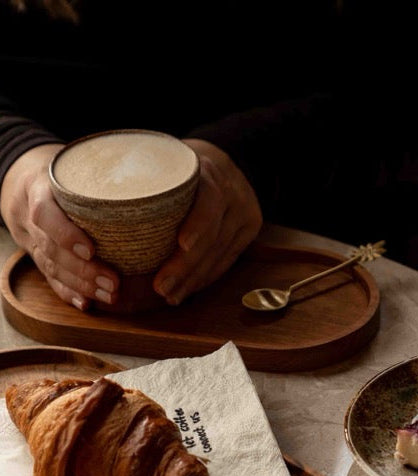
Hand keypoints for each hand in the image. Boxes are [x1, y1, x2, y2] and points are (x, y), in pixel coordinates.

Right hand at [0, 144, 118, 309]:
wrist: (28, 186)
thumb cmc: (67, 174)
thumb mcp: (77, 167)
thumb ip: (104, 178)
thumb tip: (157, 191)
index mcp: (39, 190)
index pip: (44, 214)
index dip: (65, 234)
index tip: (90, 250)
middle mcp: (33, 220)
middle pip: (52, 250)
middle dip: (83, 270)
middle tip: (113, 282)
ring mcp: (34, 242)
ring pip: (53, 268)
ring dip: (82, 286)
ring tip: (110, 295)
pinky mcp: (41, 259)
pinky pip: (51, 280)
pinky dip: (68, 294)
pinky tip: (86, 304)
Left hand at [153, 139, 262, 304]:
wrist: (222, 161)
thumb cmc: (177, 165)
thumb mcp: (162, 162)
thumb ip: (140, 181)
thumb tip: (93, 215)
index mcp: (209, 169)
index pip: (210, 199)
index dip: (198, 223)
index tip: (181, 244)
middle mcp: (232, 192)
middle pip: (214, 235)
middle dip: (187, 266)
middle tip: (160, 287)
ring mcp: (243, 213)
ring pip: (220, 254)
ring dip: (193, 280)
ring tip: (168, 296)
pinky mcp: (247, 233)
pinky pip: (226, 261)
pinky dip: (204, 279)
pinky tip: (185, 291)